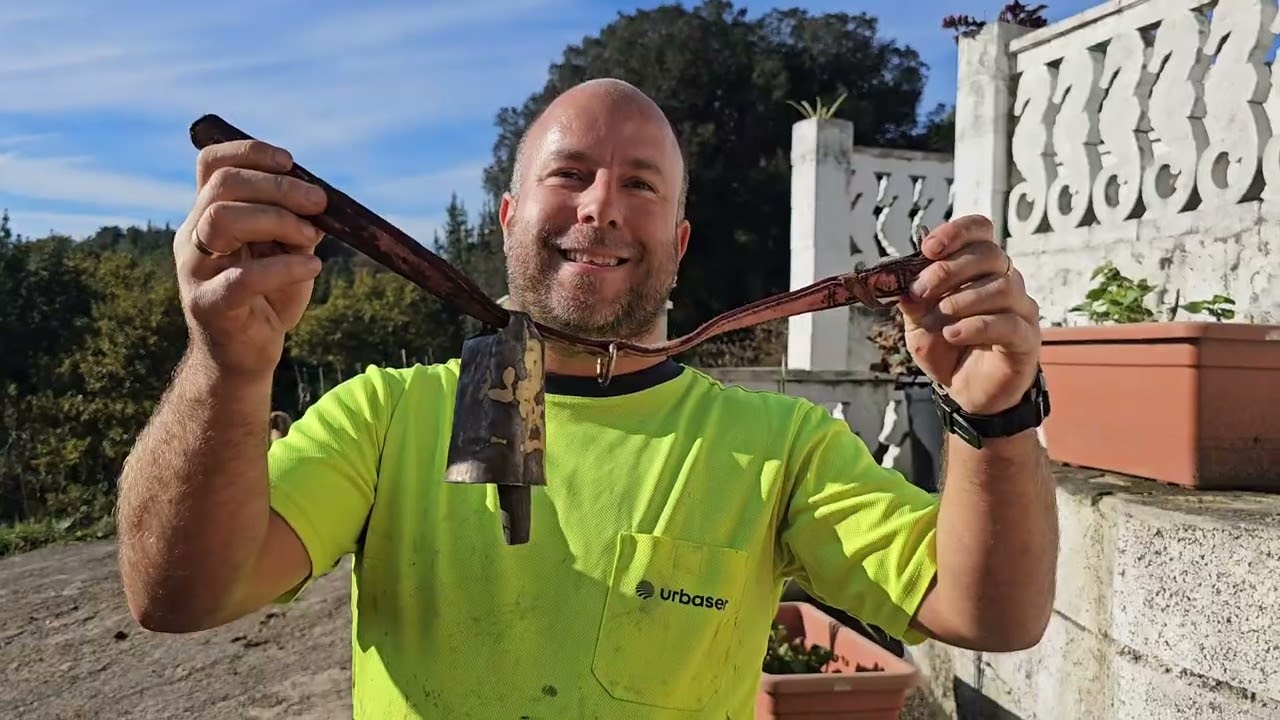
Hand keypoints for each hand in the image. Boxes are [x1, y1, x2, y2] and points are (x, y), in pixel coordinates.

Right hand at [174, 139, 327, 378]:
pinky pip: (243, 278)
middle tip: (318, 202)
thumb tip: (316, 200)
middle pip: (222, 186)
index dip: (249, 152)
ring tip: (312, 238)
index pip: (212, 164)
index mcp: (207, 216)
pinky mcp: (208, 305)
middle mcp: (192, 237)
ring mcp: (194, 270)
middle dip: (277, 187)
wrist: (247, 356)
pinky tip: (312, 267)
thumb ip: (294, 224)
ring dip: (278, 220)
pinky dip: (285, 267)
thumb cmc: (267, 299)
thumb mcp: (287, 252)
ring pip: (222, 220)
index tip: (291, 162)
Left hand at [897, 215, 1040, 414]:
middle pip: (989, 255)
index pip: (980, 231)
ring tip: (938, 318)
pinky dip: (975, 326)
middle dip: (949, 269)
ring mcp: (1020, 308)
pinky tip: (953, 334)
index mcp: (980, 268)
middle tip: (922, 290)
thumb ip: (912, 301)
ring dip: (961, 300)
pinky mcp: (1026, 338)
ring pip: (1001, 287)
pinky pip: (1007, 323)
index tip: (928, 248)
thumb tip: (899, 280)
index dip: (956, 232)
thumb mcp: (919, 324)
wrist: (967, 391)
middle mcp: (1005, 281)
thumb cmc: (947, 348)